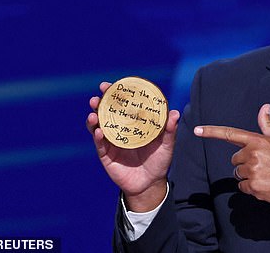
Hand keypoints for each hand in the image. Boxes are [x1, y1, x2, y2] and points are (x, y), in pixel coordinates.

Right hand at [86, 82, 180, 211]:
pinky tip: (99, 131)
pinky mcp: (106, 155)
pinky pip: (100, 144)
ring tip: (94, 112)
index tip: (112, 84)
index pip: (123, 105)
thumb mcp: (167, 145)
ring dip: (94, 118)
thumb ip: (170, 130)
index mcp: (133, 124)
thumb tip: (175, 112)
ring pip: (98, 126)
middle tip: (99, 94)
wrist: (151, 184)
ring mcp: (112, 142)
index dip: (117, 94)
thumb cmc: (160, 161)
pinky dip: (98, 137)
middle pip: (106, 112)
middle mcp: (120, 130)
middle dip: (101, 102)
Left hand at [195, 104, 269, 210]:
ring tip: (265, 174)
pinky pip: (242, 186)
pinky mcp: (253, 186)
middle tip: (263, 164)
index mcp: (258, 141)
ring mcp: (253, 171)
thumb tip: (264, 108)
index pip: (231, 134)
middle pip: (235, 159)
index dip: (212, 132)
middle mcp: (253, 155)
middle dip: (245, 162)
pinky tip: (265, 184)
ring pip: (238, 173)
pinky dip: (251, 187)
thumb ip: (267, 124)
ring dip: (248, 175)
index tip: (197, 130)